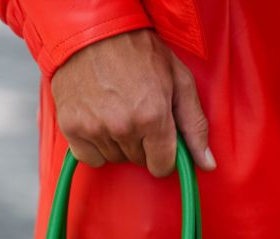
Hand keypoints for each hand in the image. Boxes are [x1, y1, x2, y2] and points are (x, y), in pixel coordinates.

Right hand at [49, 29, 215, 176]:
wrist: (93, 31)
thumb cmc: (139, 51)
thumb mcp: (179, 80)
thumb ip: (194, 125)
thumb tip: (208, 164)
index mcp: (153, 116)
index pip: (162, 166)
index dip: (164, 153)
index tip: (160, 137)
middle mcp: (123, 126)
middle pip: (139, 161)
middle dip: (143, 144)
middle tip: (137, 113)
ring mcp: (95, 128)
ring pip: (116, 158)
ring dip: (120, 143)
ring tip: (118, 111)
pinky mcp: (71, 127)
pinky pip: (91, 158)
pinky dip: (96, 147)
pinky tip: (100, 122)